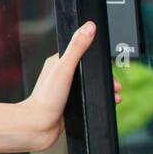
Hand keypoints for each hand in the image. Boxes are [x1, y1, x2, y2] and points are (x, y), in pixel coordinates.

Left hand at [20, 21, 122, 150]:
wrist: (37, 127)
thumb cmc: (46, 99)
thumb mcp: (65, 69)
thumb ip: (77, 48)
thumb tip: (89, 26)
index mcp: (58, 63)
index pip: (83, 55)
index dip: (99, 62)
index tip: (110, 70)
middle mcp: (60, 76)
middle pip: (90, 72)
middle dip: (106, 79)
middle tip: (116, 87)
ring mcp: (64, 91)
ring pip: (90, 86)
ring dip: (105, 91)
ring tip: (115, 97)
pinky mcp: (67, 104)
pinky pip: (87, 99)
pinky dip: (98, 100)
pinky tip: (105, 105)